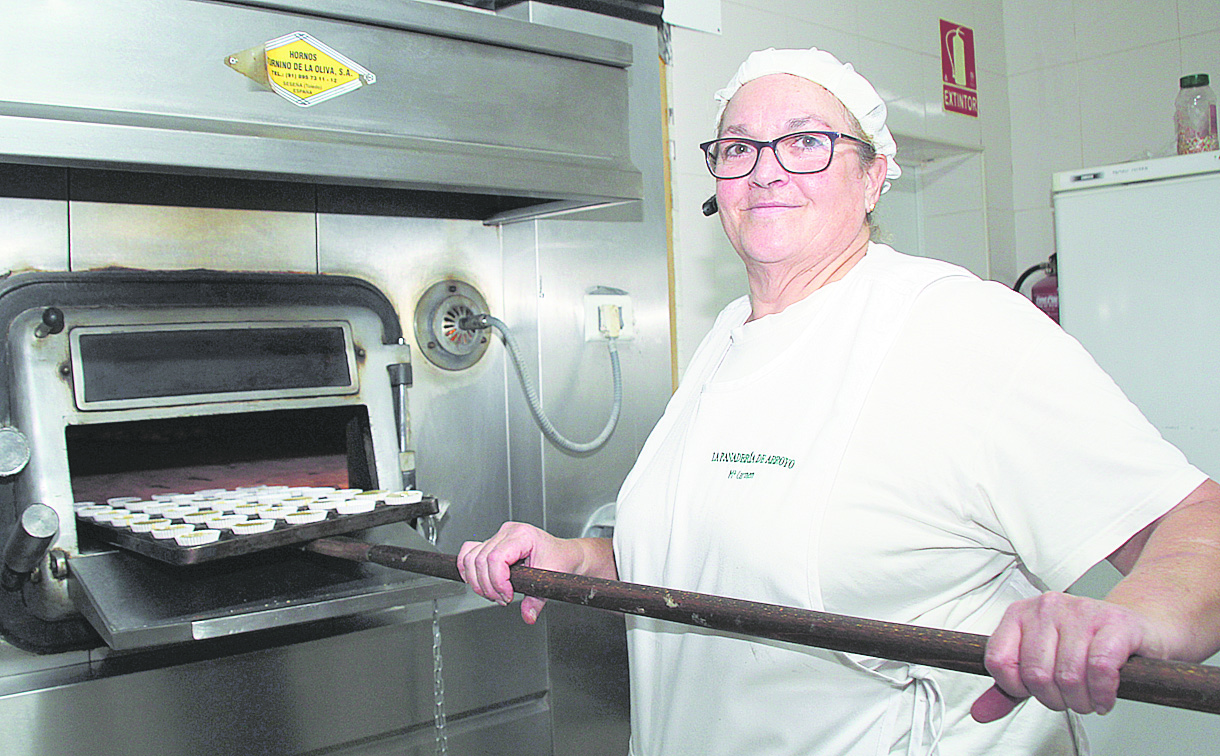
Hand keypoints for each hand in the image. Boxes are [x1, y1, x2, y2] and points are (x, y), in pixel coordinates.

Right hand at [457, 522, 579, 623]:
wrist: (564, 554)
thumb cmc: (560, 559)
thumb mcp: (551, 580)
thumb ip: (536, 600)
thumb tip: (527, 615)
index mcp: (523, 535)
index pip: (496, 558)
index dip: (497, 581)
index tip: (508, 595)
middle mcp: (507, 532)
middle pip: (480, 560)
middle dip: (488, 587)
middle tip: (502, 599)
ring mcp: (498, 536)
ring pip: (470, 558)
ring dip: (477, 582)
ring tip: (494, 594)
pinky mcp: (491, 543)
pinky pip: (468, 553)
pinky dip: (468, 570)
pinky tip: (478, 582)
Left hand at [972, 592, 1162, 721]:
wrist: (1133, 629)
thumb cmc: (1083, 647)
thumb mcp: (1040, 664)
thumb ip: (1008, 688)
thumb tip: (979, 713)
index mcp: (1020, 614)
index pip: (998, 660)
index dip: (1016, 688)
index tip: (1035, 691)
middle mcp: (1046, 607)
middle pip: (1035, 674)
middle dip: (1055, 700)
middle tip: (1070, 698)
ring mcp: (1081, 610)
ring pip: (1068, 675)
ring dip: (1082, 700)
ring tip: (1090, 697)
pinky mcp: (1115, 622)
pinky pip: (1101, 668)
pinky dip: (1103, 692)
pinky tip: (1106, 695)